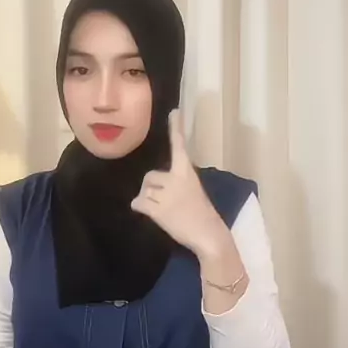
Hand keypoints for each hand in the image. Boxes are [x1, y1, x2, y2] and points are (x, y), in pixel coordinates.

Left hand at [131, 109, 228, 257]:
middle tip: (166, 202)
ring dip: (148, 201)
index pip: (180, 146)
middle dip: (152, 188)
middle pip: (149, 177)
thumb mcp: (193, 191)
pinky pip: (138, 203)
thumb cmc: (202, 215)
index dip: (176, 128)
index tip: (174, 112)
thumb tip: (152, 187)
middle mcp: (175, 179)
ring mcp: (166, 194)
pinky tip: (154, 215)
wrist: (208, 235)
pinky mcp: (157, 209)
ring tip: (165, 211)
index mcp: (187, 172)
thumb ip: (176, 183)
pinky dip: (142, 209)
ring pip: (144, 192)